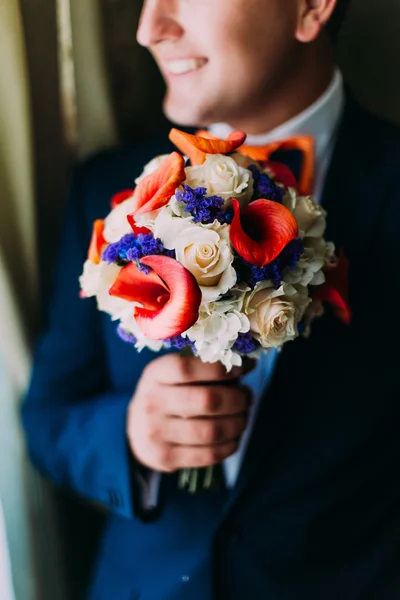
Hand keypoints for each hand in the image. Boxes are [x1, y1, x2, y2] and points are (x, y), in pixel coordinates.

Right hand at [127, 354, 254, 472]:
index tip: (244, 368)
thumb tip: (245, 365)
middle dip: (238, 399)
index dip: (222, 368)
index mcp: (155, 374)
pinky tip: (233, 437)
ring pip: (212, 431)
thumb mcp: (173, 374)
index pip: (188, 368)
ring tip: (243, 417)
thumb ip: (204, 368)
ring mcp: (156, 433)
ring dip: (238, 423)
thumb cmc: (167, 394)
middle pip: (207, 400)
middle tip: (247, 397)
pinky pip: (208, 455)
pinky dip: (229, 446)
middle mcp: (151, 402)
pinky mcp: (165, 458)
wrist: (137, 430)